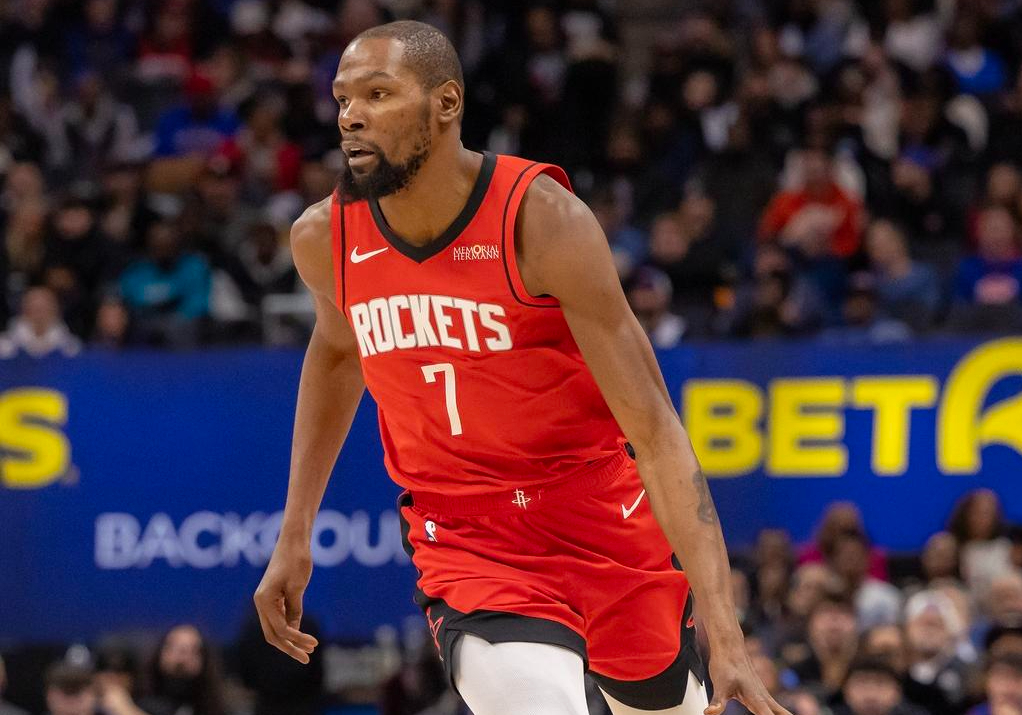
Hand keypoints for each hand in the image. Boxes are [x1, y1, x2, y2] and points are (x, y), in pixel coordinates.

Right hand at [253, 539, 318, 662]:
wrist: (293, 540)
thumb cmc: (296, 560)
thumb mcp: (298, 587)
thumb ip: (294, 609)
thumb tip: (294, 630)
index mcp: (264, 600)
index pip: (281, 629)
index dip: (297, 639)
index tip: (313, 644)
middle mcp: (260, 602)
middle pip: (273, 634)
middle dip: (290, 646)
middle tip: (307, 657)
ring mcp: (264, 600)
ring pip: (274, 627)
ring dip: (290, 639)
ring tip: (308, 648)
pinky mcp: (271, 597)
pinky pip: (277, 618)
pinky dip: (289, 627)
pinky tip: (300, 634)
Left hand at [705, 651, 791, 714]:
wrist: (729, 648)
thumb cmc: (725, 665)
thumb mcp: (719, 685)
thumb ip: (717, 702)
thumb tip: (709, 713)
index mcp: (757, 700)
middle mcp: (764, 699)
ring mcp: (764, 697)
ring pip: (781, 712)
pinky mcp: (761, 695)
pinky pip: (774, 710)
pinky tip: (771, 714)